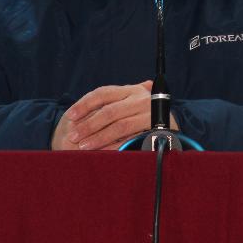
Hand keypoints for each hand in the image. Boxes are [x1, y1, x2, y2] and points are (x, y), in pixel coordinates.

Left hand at [51, 80, 178, 150]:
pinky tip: (105, 152)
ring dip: (99, 137)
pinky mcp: (158, 128)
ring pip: (120, 125)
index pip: (103, 93)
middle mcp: (142, 98)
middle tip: (73, 136)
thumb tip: (72, 115)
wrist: (172, 136)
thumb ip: (106, 109)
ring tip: (84, 147)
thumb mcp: (125, 111)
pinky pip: (133, 138)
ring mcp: (151, 112)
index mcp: (131, 90)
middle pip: (109, 110)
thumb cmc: (141, 123)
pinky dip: (117, 145)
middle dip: (89, 125)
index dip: (84, 104)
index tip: (70, 117)